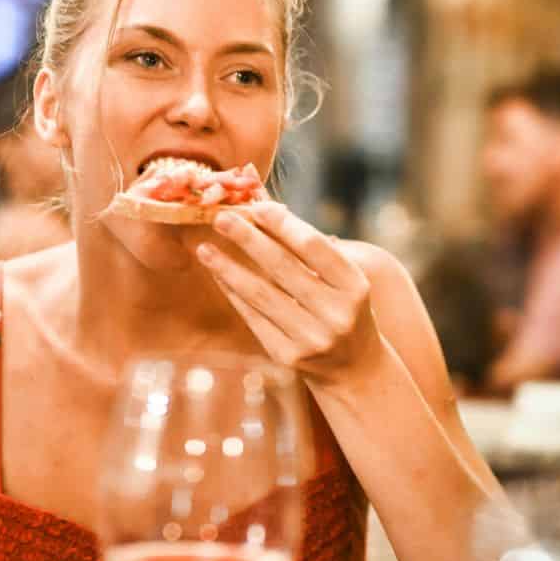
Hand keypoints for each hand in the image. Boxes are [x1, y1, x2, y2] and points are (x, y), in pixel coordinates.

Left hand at [196, 202, 380, 387]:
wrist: (354, 366)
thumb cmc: (342, 305)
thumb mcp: (337, 273)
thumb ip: (300, 237)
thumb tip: (257, 194)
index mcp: (354, 286)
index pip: (313, 247)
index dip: (283, 224)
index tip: (255, 206)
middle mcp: (336, 313)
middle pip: (283, 268)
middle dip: (248, 240)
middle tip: (220, 218)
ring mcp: (312, 338)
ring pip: (261, 295)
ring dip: (228, 268)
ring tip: (205, 249)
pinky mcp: (288, 357)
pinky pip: (253, 318)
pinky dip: (234, 293)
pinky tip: (218, 275)